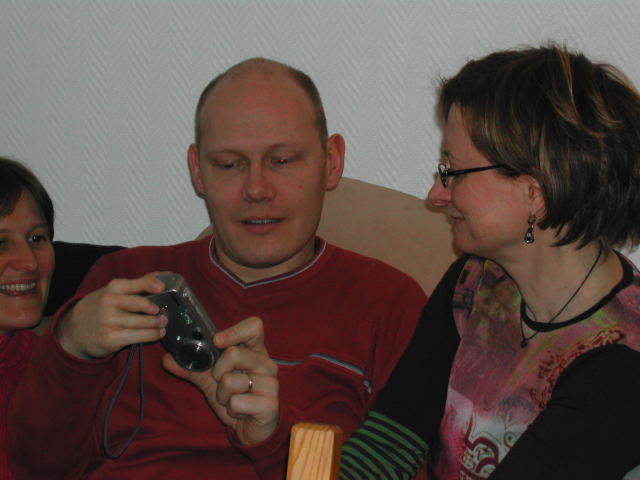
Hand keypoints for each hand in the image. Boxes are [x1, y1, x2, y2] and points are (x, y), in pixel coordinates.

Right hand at [56, 271, 170, 359]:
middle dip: (155, 310)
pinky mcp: (110, 339)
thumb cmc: (103, 306)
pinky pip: (137, 337)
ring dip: (157, 325)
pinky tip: (158, 333)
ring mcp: (109, 321)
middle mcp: (109, 302)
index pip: (135, 284)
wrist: (75, 328)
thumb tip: (168, 275)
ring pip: (141, 323)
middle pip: (140, 304)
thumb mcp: (116, 291)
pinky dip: (152, 335)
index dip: (150, 284)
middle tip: (164, 314)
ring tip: (163, 324)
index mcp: (114, 287)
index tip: (162, 287)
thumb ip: (141, 283)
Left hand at [162, 316, 278, 445]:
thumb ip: (192, 369)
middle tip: (222, 383)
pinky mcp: (270, 404)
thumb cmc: (236, 398)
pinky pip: (236, 402)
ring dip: (222, 395)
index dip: (234, 331)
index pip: (254, 327)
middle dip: (217, 372)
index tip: (217, 341)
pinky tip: (240, 412)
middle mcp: (266, 364)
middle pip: (234, 353)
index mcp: (255, 352)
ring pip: (231, 380)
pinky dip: (231, 410)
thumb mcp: (212, 381)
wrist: (252, 429)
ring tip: (232, 400)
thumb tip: (166, 359)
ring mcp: (271, 383)